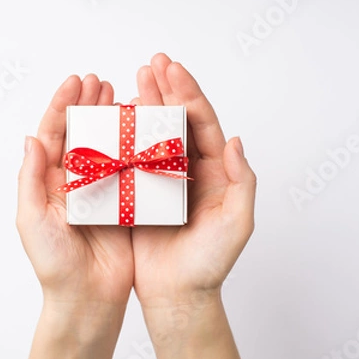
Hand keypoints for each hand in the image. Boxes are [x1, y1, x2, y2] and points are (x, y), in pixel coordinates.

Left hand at [16, 74, 132, 358]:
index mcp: (49, 184)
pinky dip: (133, 146)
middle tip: (100, 81)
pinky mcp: (123, 203)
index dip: (63, 107)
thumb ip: (31, 179)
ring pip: (106, 147)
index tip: (76, 82)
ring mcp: (100, 192)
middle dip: (88, 106)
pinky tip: (140, 128)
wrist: (87, 297)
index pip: (54, 136)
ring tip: (120, 95)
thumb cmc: (54, 265)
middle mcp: (74, 183)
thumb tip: (31, 138)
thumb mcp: (32, 220)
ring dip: (111, 120)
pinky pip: (128, 169)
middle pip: (81, 135)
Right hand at [130, 53, 255, 358]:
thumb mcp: (237, 223)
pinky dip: (125, 137)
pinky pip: (132, 160)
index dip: (189, 95)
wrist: (179, 294)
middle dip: (166, 90)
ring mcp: (163, 181)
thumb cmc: (211, 263)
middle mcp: (189, 171)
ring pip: (153, 136)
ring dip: (145, 106)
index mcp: (215, 173)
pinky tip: (116, 118)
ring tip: (134, 80)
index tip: (173, 71)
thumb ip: (242, 182)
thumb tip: (235, 140)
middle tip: (152, 64)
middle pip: (177, 123)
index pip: (202, 126)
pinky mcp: (141, 195)